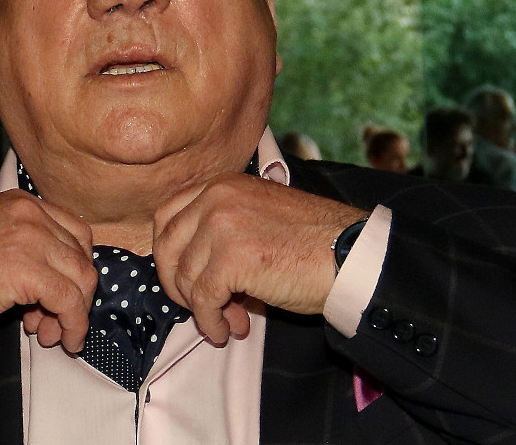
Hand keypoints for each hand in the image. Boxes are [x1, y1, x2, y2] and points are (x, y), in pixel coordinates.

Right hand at [0, 190, 96, 352]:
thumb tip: (60, 284)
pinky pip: (69, 301)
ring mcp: (30, 239)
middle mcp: (30, 214)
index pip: (75, 232)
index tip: (63, 294)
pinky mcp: (26, 271)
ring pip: (82, 279)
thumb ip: (27, 250)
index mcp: (21, 203)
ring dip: (74, 313)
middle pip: (82, 256)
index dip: (75, 268)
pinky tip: (63, 339)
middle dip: (76, 293)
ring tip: (50, 334)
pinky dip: (74, 325)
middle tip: (54, 321)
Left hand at [151, 173, 365, 343]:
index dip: (169, 252)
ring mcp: (221, 226)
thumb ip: (222, 233)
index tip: (183, 278)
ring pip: (184, 277)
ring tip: (230, 322)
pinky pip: (203, 299)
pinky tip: (228, 330)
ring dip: (202, 308)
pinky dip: (210, 320)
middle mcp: (215, 198)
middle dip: (176, 283)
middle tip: (200, 306)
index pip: (167, 215)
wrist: (349, 254)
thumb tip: (193, 275)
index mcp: (222, 184)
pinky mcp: (230, 259)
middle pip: (166, 245)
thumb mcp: (259, 218)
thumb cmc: (313, 242)